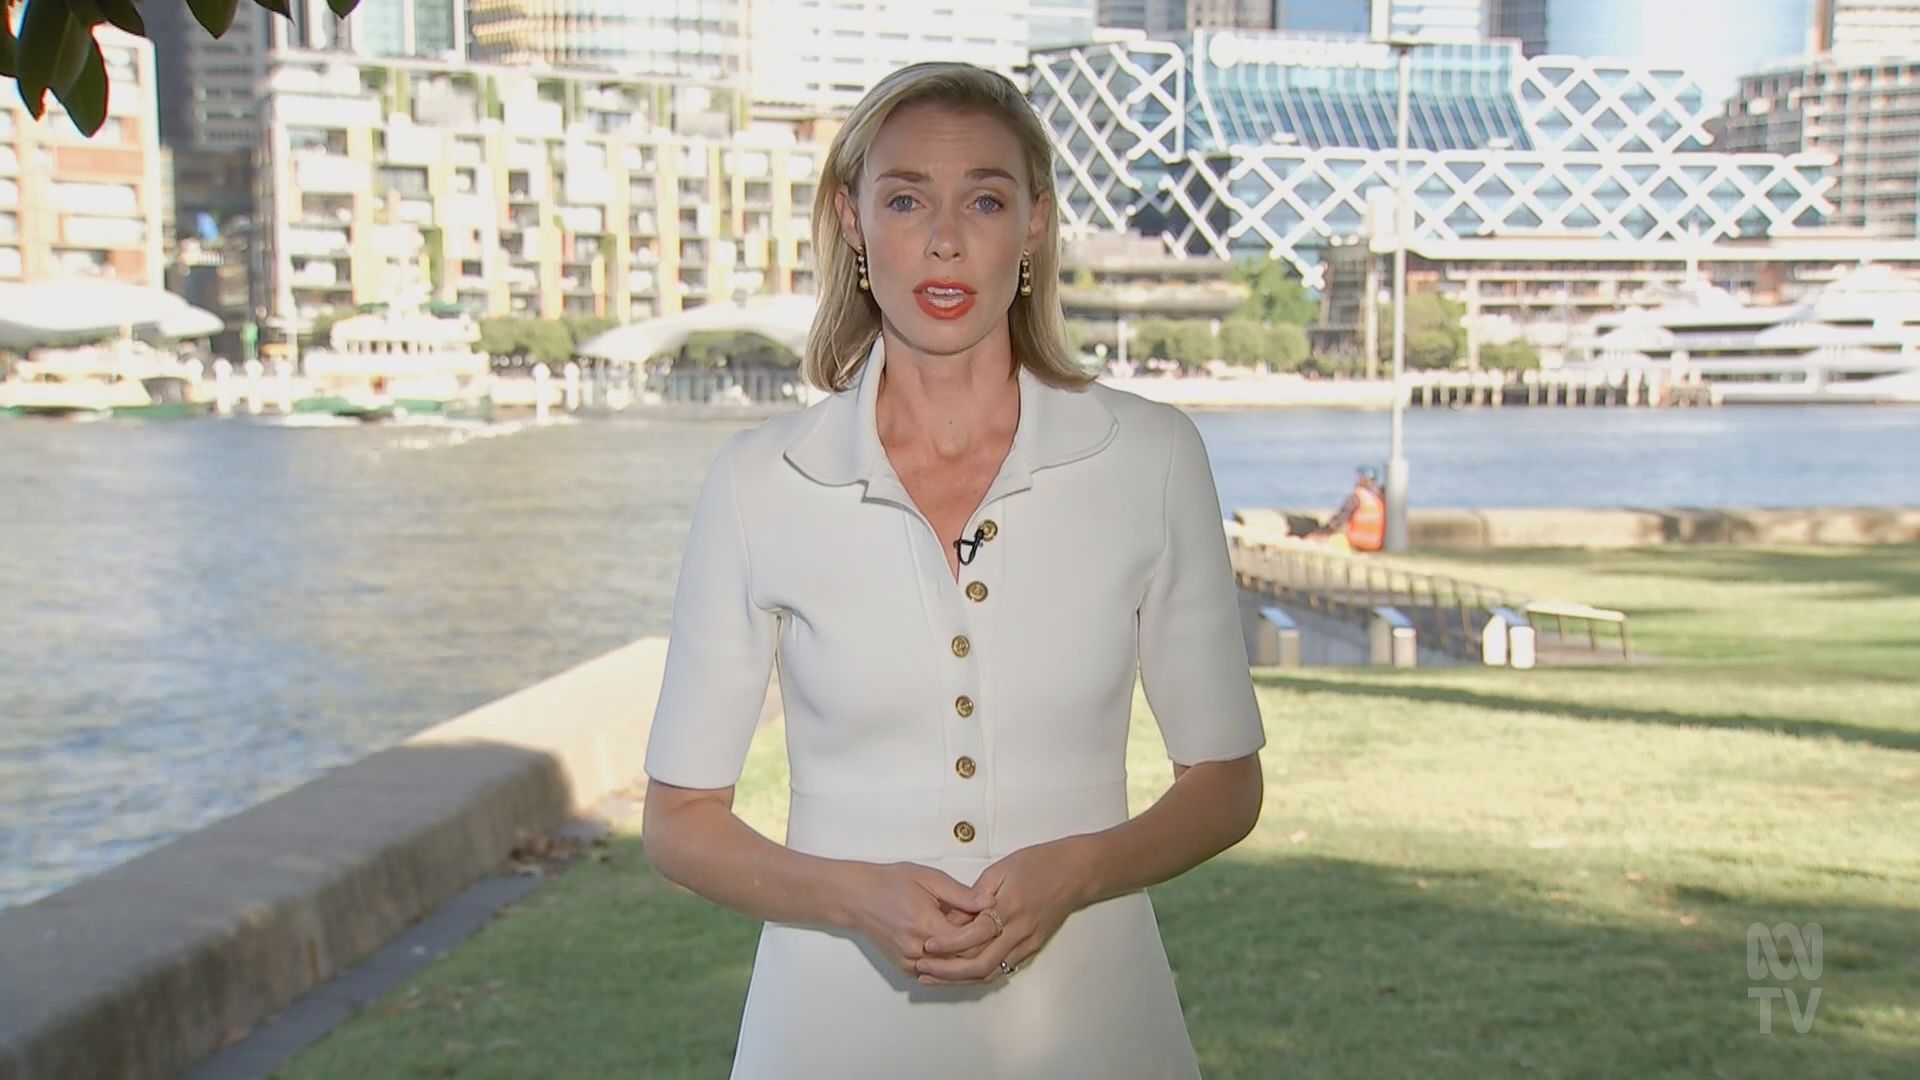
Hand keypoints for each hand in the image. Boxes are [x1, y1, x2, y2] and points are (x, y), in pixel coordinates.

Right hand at [842, 862, 993, 979]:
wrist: (857, 897)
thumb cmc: (891, 883)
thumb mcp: (929, 879)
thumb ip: (962, 894)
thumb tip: (990, 903)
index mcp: (926, 925)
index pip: (969, 941)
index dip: (985, 932)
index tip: (993, 920)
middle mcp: (917, 950)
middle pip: (961, 960)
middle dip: (978, 947)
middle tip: (989, 931)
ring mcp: (909, 962)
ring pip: (949, 970)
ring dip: (964, 958)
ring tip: (975, 940)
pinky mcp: (904, 968)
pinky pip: (934, 973)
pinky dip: (948, 964)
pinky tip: (956, 950)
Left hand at [912, 837, 1094, 985]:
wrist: (1077, 872)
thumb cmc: (1038, 863)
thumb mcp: (1000, 869)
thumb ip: (973, 896)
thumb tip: (950, 918)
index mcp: (1009, 907)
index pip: (974, 934)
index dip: (949, 944)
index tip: (926, 946)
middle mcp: (1020, 931)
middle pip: (981, 963)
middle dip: (949, 971)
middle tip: (924, 970)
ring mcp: (1029, 943)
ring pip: (992, 972)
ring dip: (962, 979)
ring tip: (935, 977)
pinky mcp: (1034, 948)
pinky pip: (1004, 968)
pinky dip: (981, 974)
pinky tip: (961, 974)